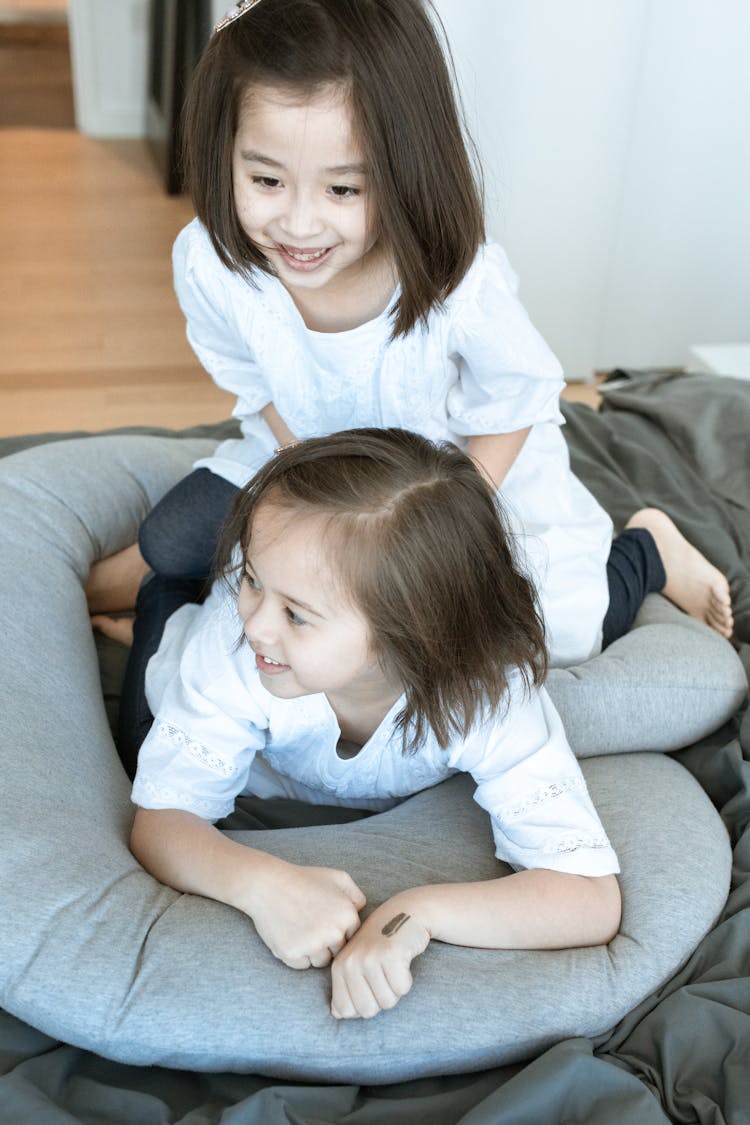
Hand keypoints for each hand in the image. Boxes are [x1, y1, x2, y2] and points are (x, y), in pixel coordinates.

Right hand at [246, 858, 365, 969]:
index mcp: (348, 916)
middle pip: (337, 951)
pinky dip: (295, 955)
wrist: (268, 884)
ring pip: (321, 961)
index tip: (322, 916)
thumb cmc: (303, 879)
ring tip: (299, 927)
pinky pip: (301, 965)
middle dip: (325, 941)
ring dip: (312, 951)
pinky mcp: (293, 954)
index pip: (350, 936)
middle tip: (309, 921)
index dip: (336, 928)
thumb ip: (356, 895)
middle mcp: (334, 933)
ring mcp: (313, 945)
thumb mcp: (336, 877)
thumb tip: (361, 914)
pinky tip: (288, 934)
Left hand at [330, 897, 429, 1018]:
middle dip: (381, 998)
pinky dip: (407, 979)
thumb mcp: (357, 962)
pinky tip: (403, 959)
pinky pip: (402, 988)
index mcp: (339, 967)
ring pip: (387, 1001)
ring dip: (395, 988)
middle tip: (384, 973)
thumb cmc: (380, 943)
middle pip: (368, 1011)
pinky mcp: (391, 954)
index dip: (364, 1002)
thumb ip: (345, 989)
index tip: (370, 982)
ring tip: (393, 965)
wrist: (405, 912)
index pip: (346, 1011)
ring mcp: (370, 957)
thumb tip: (338, 1014)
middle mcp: (351, 962)